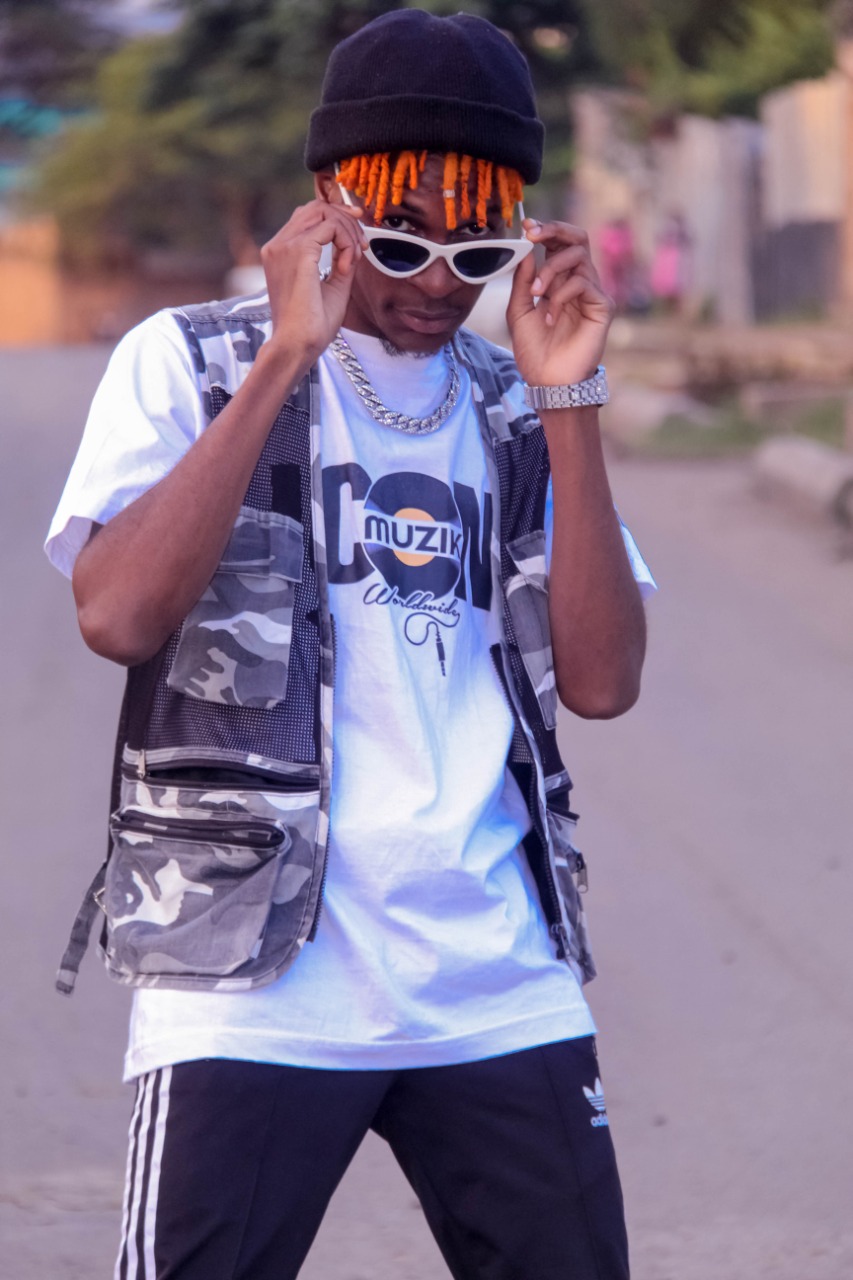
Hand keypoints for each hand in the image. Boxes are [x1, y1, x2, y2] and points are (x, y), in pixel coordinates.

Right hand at [259, 199, 366, 365]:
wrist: (297, 345)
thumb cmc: (311, 326)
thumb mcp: (333, 287)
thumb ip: (341, 262)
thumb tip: (355, 245)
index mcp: (281, 252)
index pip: (309, 216)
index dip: (338, 219)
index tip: (358, 240)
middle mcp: (278, 245)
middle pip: (316, 208)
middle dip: (346, 220)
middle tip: (361, 247)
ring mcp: (285, 246)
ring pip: (324, 212)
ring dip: (347, 231)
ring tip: (353, 259)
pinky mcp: (298, 251)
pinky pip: (330, 228)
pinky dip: (346, 242)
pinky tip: (345, 267)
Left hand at [506, 220, 613, 388]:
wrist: (547, 381)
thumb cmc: (534, 349)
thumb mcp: (518, 310)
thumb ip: (522, 280)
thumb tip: (526, 249)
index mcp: (559, 280)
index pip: (559, 244)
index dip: (546, 229)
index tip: (526, 225)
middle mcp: (579, 282)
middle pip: (578, 238)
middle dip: (555, 230)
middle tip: (534, 234)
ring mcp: (592, 293)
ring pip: (578, 257)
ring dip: (551, 270)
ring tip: (536, 293)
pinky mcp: (602, 307)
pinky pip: (583, 283)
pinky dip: (561, 295)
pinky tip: (550, 316)